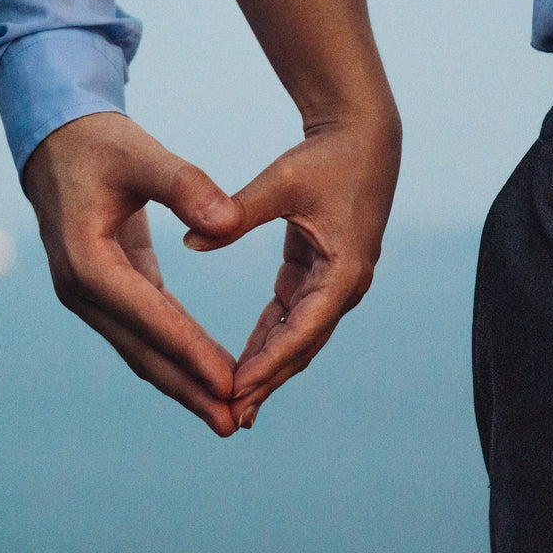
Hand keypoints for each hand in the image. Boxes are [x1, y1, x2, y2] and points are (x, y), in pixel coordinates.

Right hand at [23, 111, 245, 436]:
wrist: (56, 141)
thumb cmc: (99, 144)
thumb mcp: (141, 153)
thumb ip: (185, 184)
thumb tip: (230, 221)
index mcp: (86, 260)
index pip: (148, 314)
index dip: (190, 350)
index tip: (229, 380)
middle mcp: (80, 289)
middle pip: (141, 350)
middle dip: (188, 388)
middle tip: (232, 423)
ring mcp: (88, 296)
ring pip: (142, 351)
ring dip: (183, 384)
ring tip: (225, 416)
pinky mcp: (105, 291)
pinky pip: (145, 333)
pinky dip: (176, 356)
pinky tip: (207, 376)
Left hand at [184, 104, 399, 428]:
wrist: (362, 135)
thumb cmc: (325, 156)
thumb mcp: (280, 183)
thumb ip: (237, 212)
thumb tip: (190, 240)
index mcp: (344, 271)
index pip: (301, 331)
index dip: (268, 363)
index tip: (235, 389)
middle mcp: (346, 287)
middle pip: (302, 348)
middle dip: (268, 382)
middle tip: (230, 416)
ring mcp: (335, 284)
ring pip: (297, 340)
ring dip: (268, 371)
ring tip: (234, 405)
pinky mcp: (320, 275)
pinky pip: (291, 318)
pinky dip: (268, 343)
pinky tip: (242, 368)